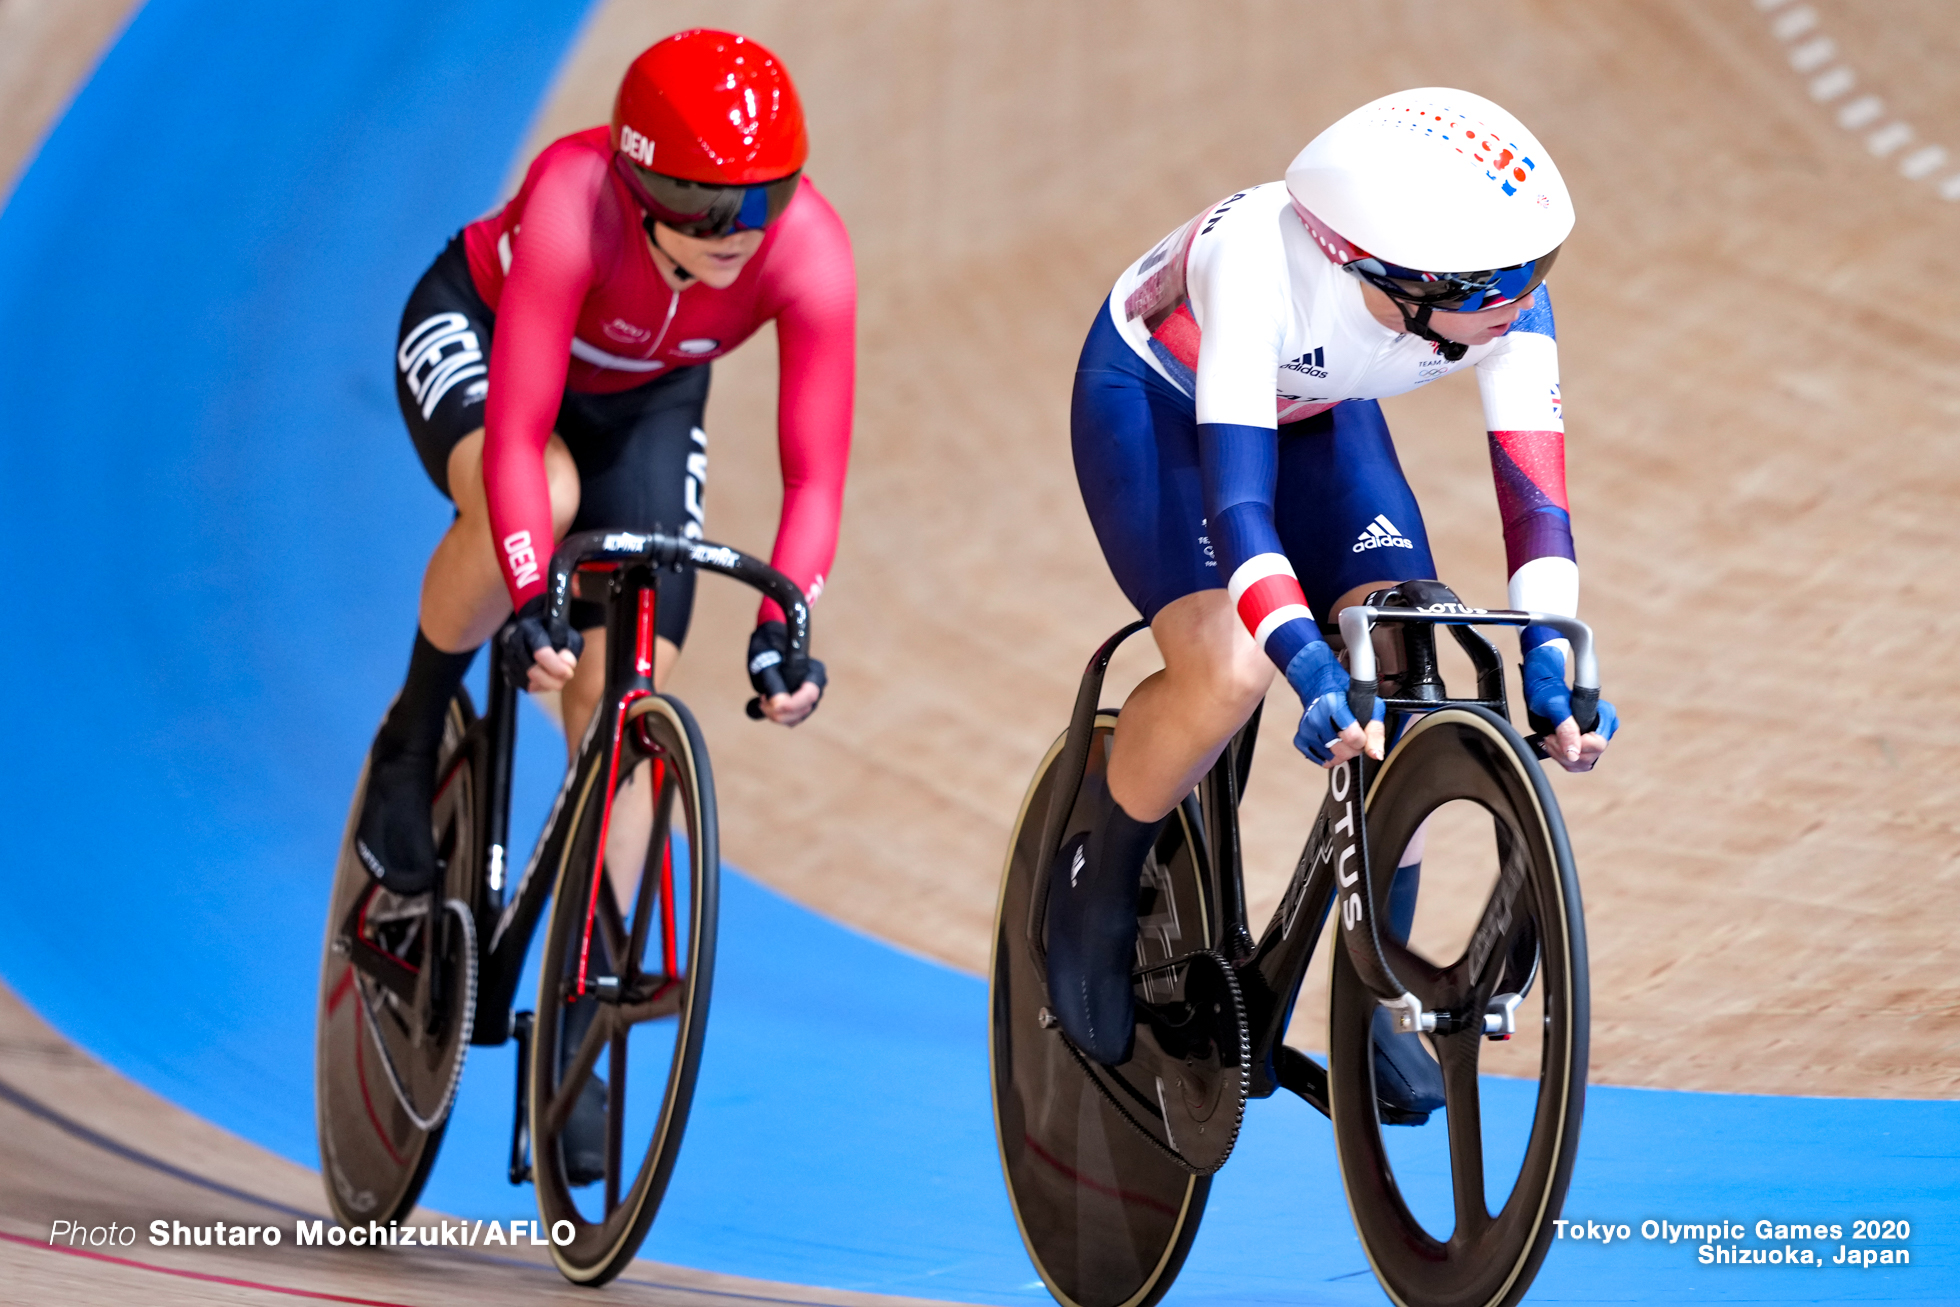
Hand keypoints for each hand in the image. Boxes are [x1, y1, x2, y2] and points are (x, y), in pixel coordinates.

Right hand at [500, 596, 583, 693]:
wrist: (534, 630)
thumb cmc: (553, 632)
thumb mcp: (567, 633)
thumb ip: (571, 648)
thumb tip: (568, 666)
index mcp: (529, 628)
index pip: (541, 653)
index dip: (557, 667)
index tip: (569, 673)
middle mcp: (513, 642)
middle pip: (532, 672)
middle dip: (552, 681)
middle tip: (565, 678)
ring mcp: (507, 657)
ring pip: (528, 682)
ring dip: (547, 684)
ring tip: (558, 677)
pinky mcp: (508, 671)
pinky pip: (524, 686)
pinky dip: (539, 687)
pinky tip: (547, 679)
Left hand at [747, 621, 826, 727]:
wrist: (768, 645)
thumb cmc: (769, 648)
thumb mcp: (767, 664)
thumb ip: (773, 683)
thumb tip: (778, 704)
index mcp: (815, 672)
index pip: (809, 695)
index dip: (791, 704)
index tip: (770, 703)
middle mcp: (817, 687)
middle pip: (803, 709)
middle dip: (780, 711)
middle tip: (761, 701)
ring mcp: (810, 698)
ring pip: (795, 718)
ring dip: (776, 714)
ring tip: (762, 700)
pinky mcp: (799, 707)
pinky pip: (790, 719)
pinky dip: (776, 715)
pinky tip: (766, 703)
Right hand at [1285, 640, 1384, 767]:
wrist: (1320, 686)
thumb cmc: (1344, 693)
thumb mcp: (1368, 704)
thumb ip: (1375, 730)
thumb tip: (1376, 754)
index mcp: (1332, 704)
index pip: (1352, 736)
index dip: (1362, 741)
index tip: (1363, 735)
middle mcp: (1316, 717)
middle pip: (1340, 751)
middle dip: (1353, 750)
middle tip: (1355, 739)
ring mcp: (1307, 729)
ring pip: (1330, 758)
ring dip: (1341, 754)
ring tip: (1344, 741)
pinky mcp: (1300, 738)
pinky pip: (1318, 760)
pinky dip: (1328, 757)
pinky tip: (1332, 746)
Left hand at [1522, 642, 1618, 772]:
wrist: (1542, 691)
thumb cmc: (1549, 692)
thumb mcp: (1555, 707)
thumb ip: (1566, 728)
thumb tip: (1573, 754)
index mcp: (1606, 715)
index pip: (1598, 744)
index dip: (1576, 745)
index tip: (1555, 735)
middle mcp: (1605, 729)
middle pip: (1589, 757)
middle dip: (1563, 750)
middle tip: (1549, 736)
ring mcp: (1596, 740)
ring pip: (1581, 763)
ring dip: (1560, 754)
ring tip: (1549, 738)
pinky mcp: (1586, 748)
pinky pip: (1575, 764)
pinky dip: (1560, 757)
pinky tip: (1552, 744)